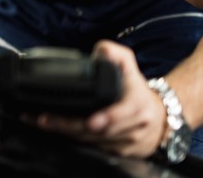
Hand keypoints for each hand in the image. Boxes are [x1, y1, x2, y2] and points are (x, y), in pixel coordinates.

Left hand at [29, 40, 166, 158]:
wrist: (159, 117)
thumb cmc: (136, 89)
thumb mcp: (129, 65)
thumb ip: (115, 53)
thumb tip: (102, 50)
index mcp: (137, 105)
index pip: (122, 114)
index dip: (107, 118)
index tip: (92, 121)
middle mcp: (134, 126)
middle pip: (100, 131)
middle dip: (70, 125)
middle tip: (46, 119)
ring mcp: (127, 142)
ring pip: (93, 142)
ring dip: (66, 133)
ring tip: (43, 122)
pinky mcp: (119, 153)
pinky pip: (95, 149)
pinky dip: (74, 140)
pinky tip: (57, 131)